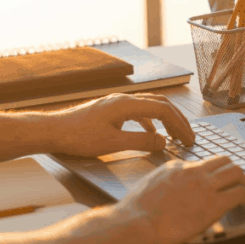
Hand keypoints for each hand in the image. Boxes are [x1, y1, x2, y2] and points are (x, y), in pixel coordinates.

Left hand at [49, 93, 194, 157]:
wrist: (54, 131)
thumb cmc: (79, 137)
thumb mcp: (113, 144)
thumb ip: (140, 142)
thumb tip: (164, 142)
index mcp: (126, 104)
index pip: (163, 110)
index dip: (179, 125)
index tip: (189, 141)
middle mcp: (124, 99)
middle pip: (160, 105)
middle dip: (177, 121)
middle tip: (189, 138)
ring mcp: (117, 104)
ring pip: (150, 108)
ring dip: (165, 121)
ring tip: (176, 137)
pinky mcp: (110, 112)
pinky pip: (138, 114)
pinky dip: (150, 124)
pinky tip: (152, 136)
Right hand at [117, 156, 244, 243]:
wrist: (136, 224)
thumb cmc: (135, 214)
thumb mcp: (146, 188)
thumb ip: (161, 185)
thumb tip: (167, 193)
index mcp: (175, 167)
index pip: (202, 164)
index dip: (211, 173)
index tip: (215, 182)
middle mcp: (192, 172)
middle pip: (223, 161)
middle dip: (233, 171)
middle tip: (237, 182)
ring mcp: (205, 186)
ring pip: (236, 173)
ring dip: (244, 182)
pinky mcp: (214, 204)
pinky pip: (240, 194)